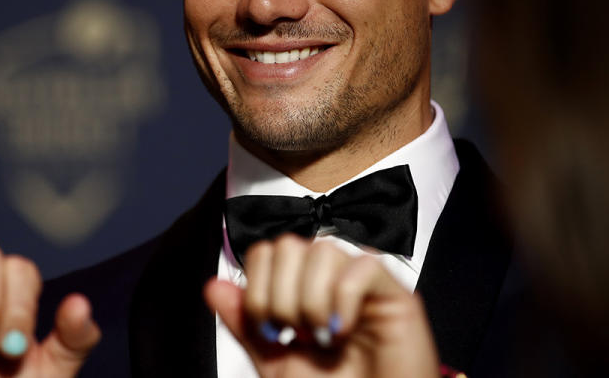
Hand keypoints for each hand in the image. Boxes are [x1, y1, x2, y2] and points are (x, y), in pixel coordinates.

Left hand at [204, 234, 438, 377]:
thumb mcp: (276, 363)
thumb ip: (246, 325)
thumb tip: (212, 286)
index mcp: (302, 289)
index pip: (265, 251)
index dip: (256, 286)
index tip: (268, 330)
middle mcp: (331, 279)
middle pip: (289, 245)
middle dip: (280, 295)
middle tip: (296, 335)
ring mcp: (363, 283)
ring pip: (323, 250)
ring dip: (311, 300)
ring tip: (321, 335)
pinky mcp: (396, 294)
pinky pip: (363, 267)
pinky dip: (345, 300)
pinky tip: (344, 330)